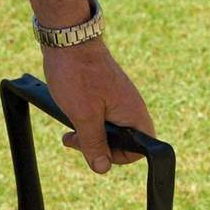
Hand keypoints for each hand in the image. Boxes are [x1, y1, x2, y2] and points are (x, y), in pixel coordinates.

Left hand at [41, 39, 154, 172]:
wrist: (69, 41)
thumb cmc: (78, 76)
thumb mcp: (84, 117)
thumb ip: (94, 144)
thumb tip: (103, 168)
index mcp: (133, 113)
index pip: (141, 148)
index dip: (119, 157)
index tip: (96, 153)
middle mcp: (130, 107)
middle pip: (123, 142)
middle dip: (99, 149)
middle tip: (75, 142)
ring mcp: (118, 101)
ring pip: (109, 132)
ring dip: (89, 138)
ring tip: (68, 136)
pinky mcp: (106, 96)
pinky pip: (101, 120)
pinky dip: (86, 125)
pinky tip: (70, 123)